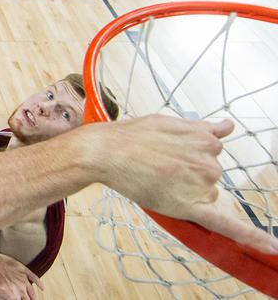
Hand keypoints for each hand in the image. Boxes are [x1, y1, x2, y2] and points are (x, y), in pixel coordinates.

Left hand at [0, 252, 42, 299]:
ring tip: (34, 299)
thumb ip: (4, 298)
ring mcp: (23, 280)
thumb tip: (6, 299)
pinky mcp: (24, 271)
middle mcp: (20, 289)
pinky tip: (42, 288)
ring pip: (32, 292)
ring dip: (33, 297)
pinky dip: (40, 283)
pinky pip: (35, 278)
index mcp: (12, 296)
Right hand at [93, 115, 277, 254]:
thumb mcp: (168, 122)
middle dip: (187, 173)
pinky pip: (226, 223)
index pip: (210, 153)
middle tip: (156, 168)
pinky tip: (271, 246)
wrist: (107, 152)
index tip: (185, 160)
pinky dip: (251, 235)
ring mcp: (202, 183)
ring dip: (186, 190)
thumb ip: (201, 128)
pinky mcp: (191, 205)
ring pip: (205, 194)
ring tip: (154, 178)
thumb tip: (228, 126)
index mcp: (205, 139)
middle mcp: (209, 160)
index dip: (191, 157)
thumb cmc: (130, 137)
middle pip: (208, 175)